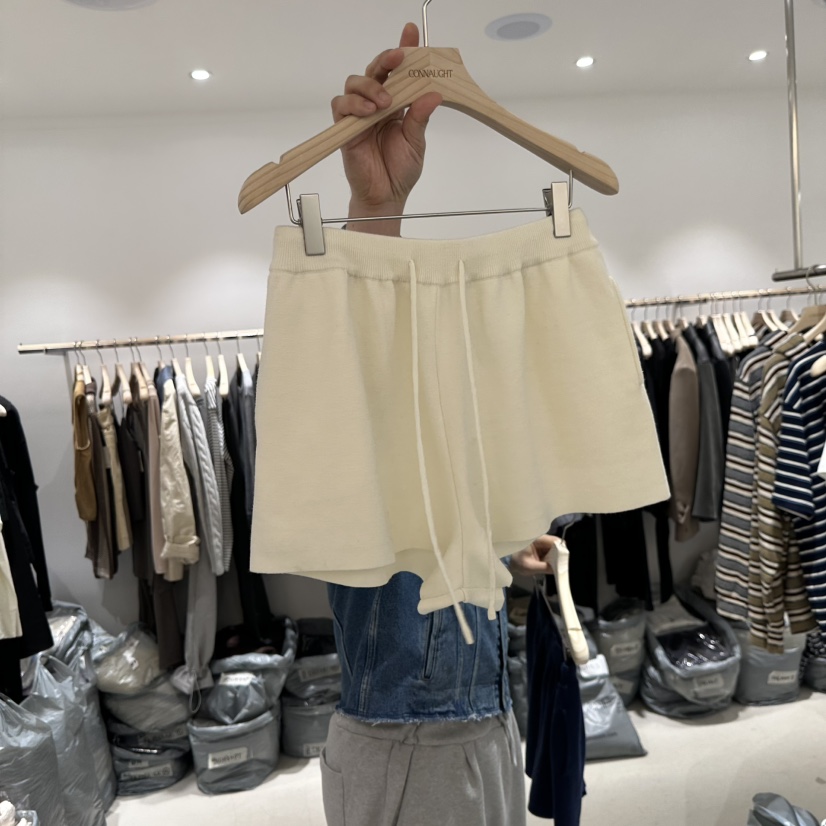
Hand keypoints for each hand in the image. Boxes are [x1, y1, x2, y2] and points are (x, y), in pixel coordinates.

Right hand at [331, 22, 441, 233]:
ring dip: (369, 86)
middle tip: (398, 59)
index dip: (404, 48)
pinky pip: (341, 105)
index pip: (399, 71)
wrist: (385, 196)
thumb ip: (421, 117)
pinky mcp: (346, 127)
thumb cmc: (400, 170)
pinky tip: (368, 112)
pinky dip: (353, 104)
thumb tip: (433, 94)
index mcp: (397, 103)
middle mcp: (377, 104)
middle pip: (374, 69)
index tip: (411, 31)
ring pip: (355, 83)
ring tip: (384, 102)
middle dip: (385, 59)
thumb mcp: (417, 142)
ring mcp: (360, 114)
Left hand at [509, 535, 560, 576]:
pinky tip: (552, 565)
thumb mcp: (530, 566)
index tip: (565, 560)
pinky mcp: (540, 548)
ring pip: (554, 549)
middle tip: (562, 565)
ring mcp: (541, 543)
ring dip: (556, 557)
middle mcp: (541, 538)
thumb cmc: (516, 561)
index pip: (555, 541)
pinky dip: (551, 558)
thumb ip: (544, 568)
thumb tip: (558, 570)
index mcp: (538, 539)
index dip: (562, 550)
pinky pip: (549, 552)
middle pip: (556, 544)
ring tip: (557, 566)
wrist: (505, 559)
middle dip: (560, 555)